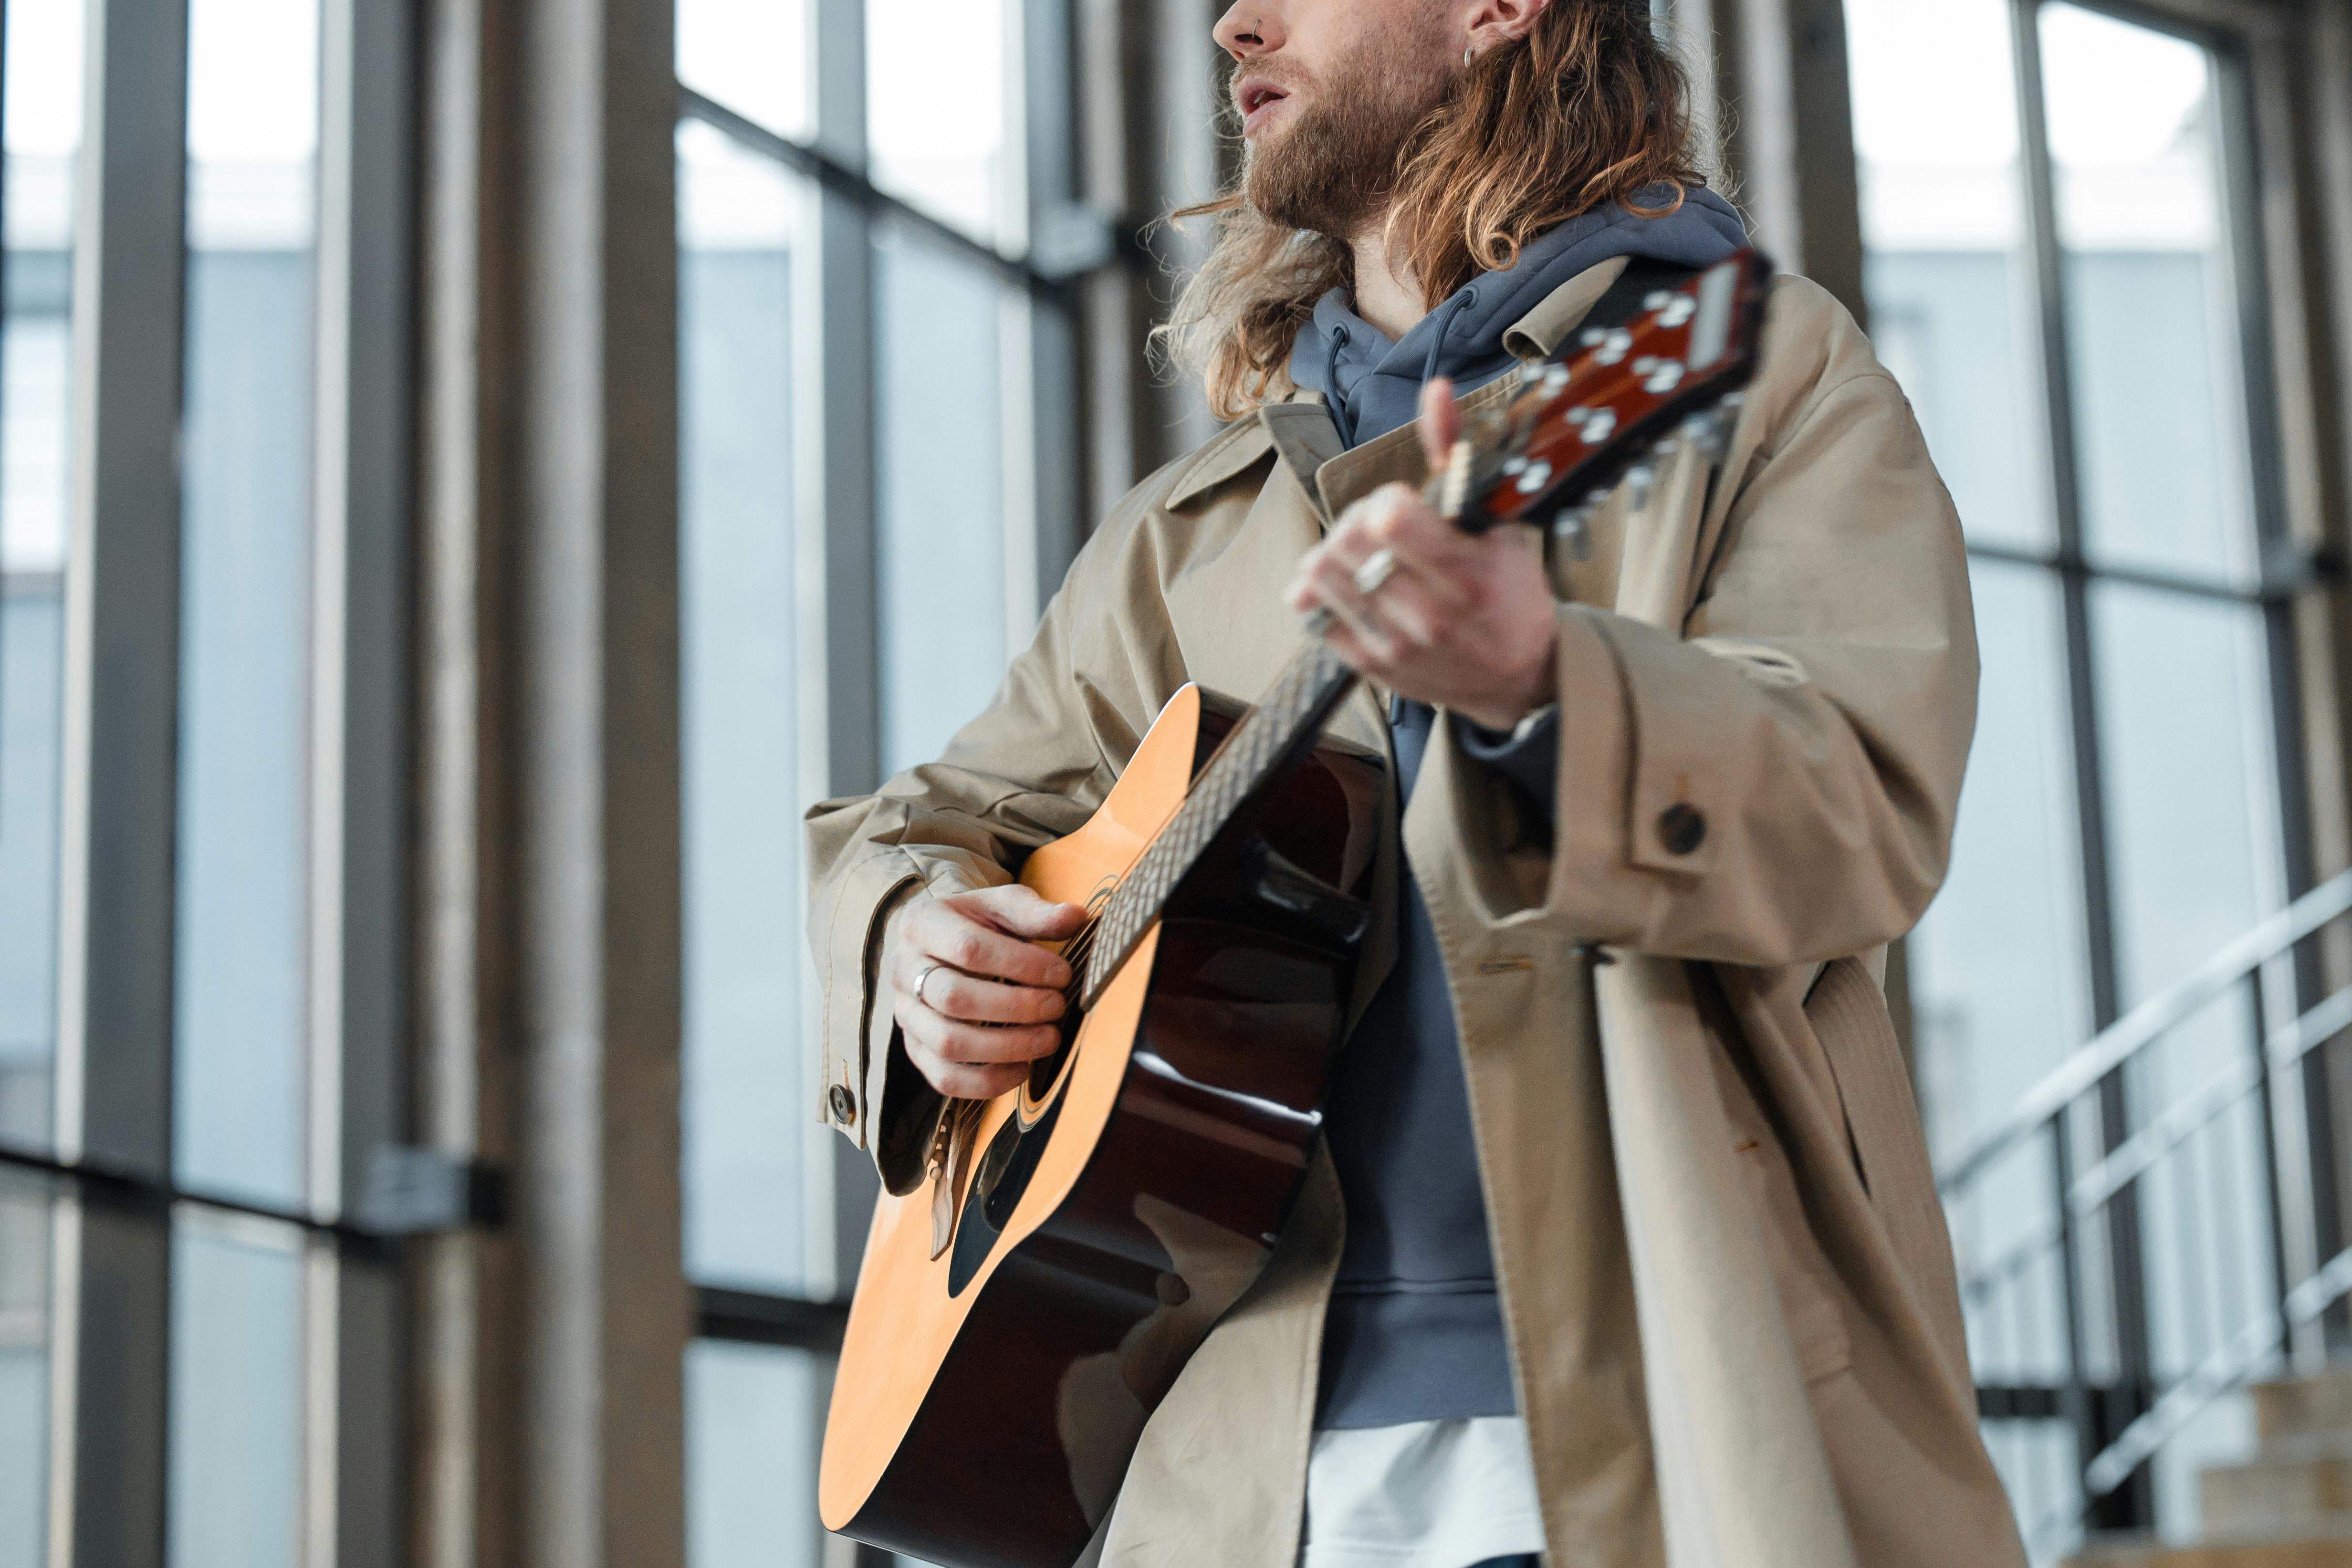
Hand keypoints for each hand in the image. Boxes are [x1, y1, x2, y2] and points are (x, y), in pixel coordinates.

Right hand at [883, 884, 1088, 1099]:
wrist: (943, 945)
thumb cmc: (979, 924)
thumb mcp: (1003, 907)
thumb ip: (1036, 913)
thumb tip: (1075, 917)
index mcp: (922, 924)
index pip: (968, 948)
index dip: (1021, 964)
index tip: (1061, 973)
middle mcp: (902, 970)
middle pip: (954, 998)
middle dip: (1016, 1007)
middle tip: (1057, 1006)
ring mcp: (905, 1014)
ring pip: (948, 1043)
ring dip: (1007, 1047)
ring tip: (1049, 1038)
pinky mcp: (915, 1049)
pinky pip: (944, 1078)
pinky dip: (987, 1082)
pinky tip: (1023, 1069)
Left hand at [1285, 377, 1558, 730]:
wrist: (1515, 679)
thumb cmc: (1509, 593)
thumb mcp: (1498, 524)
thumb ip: (1457, 455)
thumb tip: (1436, 390)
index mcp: (1467, 575)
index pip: (1389, 519)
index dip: (1385, 499)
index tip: (1402, 506)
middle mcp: (1429, 615)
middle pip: (1346, 541)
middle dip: (1356, 519)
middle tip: (1377, 526)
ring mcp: (1395, 644)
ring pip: (1320, 575)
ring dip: (1332, 552)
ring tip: (1358, 553)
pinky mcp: (1368, 666)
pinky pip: (1312, 613)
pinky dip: (1321, 590)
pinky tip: (1348, 585)